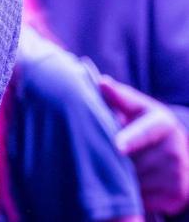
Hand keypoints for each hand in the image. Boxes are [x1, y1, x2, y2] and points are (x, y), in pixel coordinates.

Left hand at [100, 75, 188, 214]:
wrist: (170, 149)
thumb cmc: (140, 122)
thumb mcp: (133, 107)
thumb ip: (117, 97)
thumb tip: (103, 83)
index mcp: (163, 123)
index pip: (145, 132)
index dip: (131, 139)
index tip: (117, 146)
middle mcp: (176, 148)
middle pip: (136, 161)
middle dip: (116, 161)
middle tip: (104, 155)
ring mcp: (180, 173)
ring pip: (138, 182)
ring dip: (123, 179)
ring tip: (117, 167)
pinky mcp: (178, 194)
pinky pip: (145, 199)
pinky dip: (133, 195)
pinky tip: (129, 184)